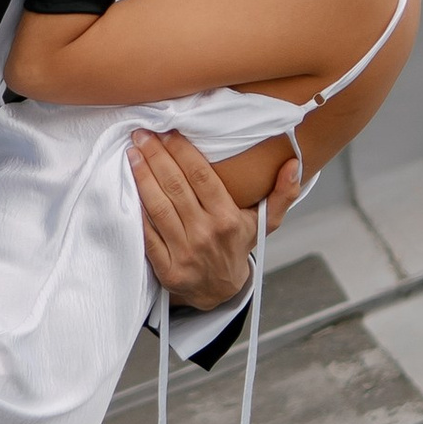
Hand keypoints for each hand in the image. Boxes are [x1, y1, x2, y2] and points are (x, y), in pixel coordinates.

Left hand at [127, 132, 298, 309]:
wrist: (220, 291)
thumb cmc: (238, 248)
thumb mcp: (265, 223)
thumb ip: (283, 194)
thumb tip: (294, 165)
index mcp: (229, 220)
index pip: (202, 177)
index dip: (182, 151)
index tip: (168, 132)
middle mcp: (206, 234)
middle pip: (176, 187)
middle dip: (156, 156)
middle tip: (142, 134)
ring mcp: (184, 253)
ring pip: (158, 206)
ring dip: (142, 176)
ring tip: (133, 153)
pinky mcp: (166, 268)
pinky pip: (147, 233)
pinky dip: (136, 209)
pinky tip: (128, 187)